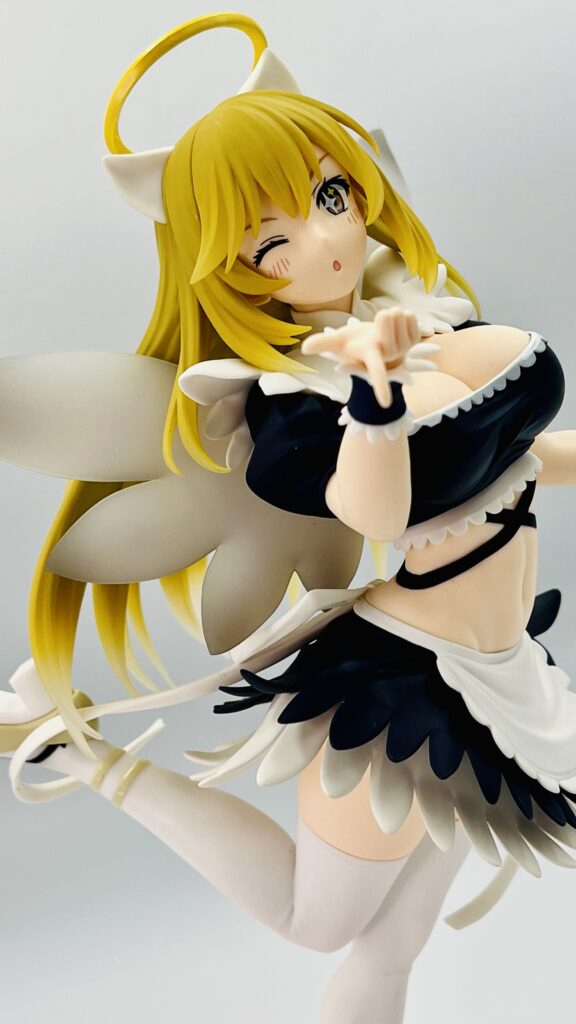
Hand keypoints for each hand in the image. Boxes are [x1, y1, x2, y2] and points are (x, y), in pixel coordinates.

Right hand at [300, 307, 419, 406]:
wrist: (377, 342)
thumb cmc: (355, 344)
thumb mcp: (337, 343)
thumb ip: (322, 344)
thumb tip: (304, 349)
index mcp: (370, 358)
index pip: (376, 373)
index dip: (380, 386)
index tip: (385, 404)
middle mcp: (389, 356)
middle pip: (387, 317)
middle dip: (381, 315)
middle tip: (378, 325)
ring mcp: (405, 349)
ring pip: (399, 314)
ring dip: (392, 315)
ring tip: (386, 327)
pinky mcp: (415, 340)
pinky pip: (410, 316)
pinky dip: (403, 315)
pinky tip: (398, 325)